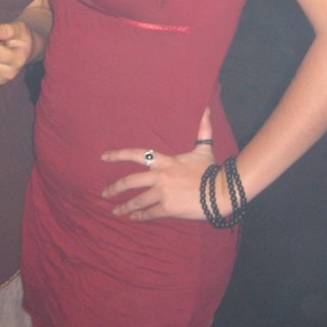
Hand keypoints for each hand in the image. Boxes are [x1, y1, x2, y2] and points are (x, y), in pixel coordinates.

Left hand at [100, 108, 214, 220]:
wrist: (222, 192)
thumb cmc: (212, 170)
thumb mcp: (204, 149)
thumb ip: (202, 130)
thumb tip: (205, 108)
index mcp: (165, 161)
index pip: (137, 154)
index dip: (118, 155)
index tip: (104, 157)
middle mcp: (160, 176)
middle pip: (130, 181)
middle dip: (114, 188)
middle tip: (104, 193)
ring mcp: (163, 192)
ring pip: (137, 200)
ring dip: (124, 206)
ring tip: (115, 211)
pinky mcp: (169, 208)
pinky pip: (149, 213)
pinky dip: (140, 216)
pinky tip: (133, 218)